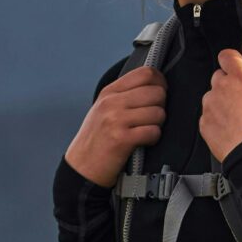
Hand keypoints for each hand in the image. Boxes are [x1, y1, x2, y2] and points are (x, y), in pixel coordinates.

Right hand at [63, 65, 165, 187]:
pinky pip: (153, 131)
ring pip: (158, 112)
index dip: (160, 83)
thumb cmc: (96, 139)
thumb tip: (154, 85)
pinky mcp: (121, 139)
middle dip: (161, 106)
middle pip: (157, 92)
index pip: (145, 73)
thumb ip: (124, 95)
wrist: (81, 167)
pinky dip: (153, 138)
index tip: (159, 94)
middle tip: (152, 118)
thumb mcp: (103, 109)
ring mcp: (116, 119)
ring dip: (158, 124)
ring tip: (146, 130)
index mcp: (109, 92)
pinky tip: (144, 141)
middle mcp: (112, 102)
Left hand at [200, 48, 241, 161]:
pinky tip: (233, 129)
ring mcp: (211, 105)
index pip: (227, 55)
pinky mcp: (205, 124)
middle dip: (230, 84)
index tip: (239, 67)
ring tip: (240, 116)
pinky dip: (218, 122)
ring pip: (213, 98)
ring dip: (223, 103)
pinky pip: (209, 118)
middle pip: (220, 77)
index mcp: (241, 75)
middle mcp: (221, 87)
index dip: (233, 59)